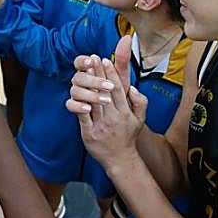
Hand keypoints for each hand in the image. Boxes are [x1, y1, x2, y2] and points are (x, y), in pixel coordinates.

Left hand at [66, 36, 146, 165]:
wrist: (120, 159)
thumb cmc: (128, 136)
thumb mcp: (140, 119)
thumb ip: (141, 102)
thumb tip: (133, 88)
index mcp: (125, 113)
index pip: (118, 89)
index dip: (111, 74)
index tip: (106, 60)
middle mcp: (114, 118)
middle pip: (105, 92)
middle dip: (99, 73)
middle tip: (93, 58)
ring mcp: (101, 126)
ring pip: (94, 102)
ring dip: (89, 84)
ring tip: (84, 70)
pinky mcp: (89, 134)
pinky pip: (83, 117)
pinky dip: (80, 105)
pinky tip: (76, 93)